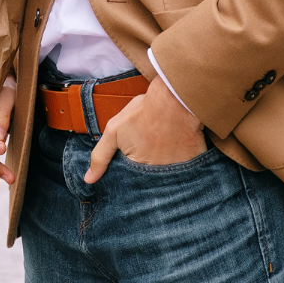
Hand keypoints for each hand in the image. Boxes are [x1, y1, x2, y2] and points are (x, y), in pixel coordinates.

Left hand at [83, 76, 205, 182]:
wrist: (174, 99)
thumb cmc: (143, 113)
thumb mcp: (114, 130)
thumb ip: (100, 156)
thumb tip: (89, 179)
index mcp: (138, 170)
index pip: (132, 183)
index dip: (131, 174)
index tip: (135, 161)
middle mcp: (158, 176)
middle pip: (151, 183)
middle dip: (149, 175)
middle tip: (151, 154)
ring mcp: (178, 171)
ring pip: (169, 179)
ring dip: (166, 171)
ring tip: (165, 153)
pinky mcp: (194, 164)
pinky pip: (188, 172)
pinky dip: (185, 167)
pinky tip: (181, 153)